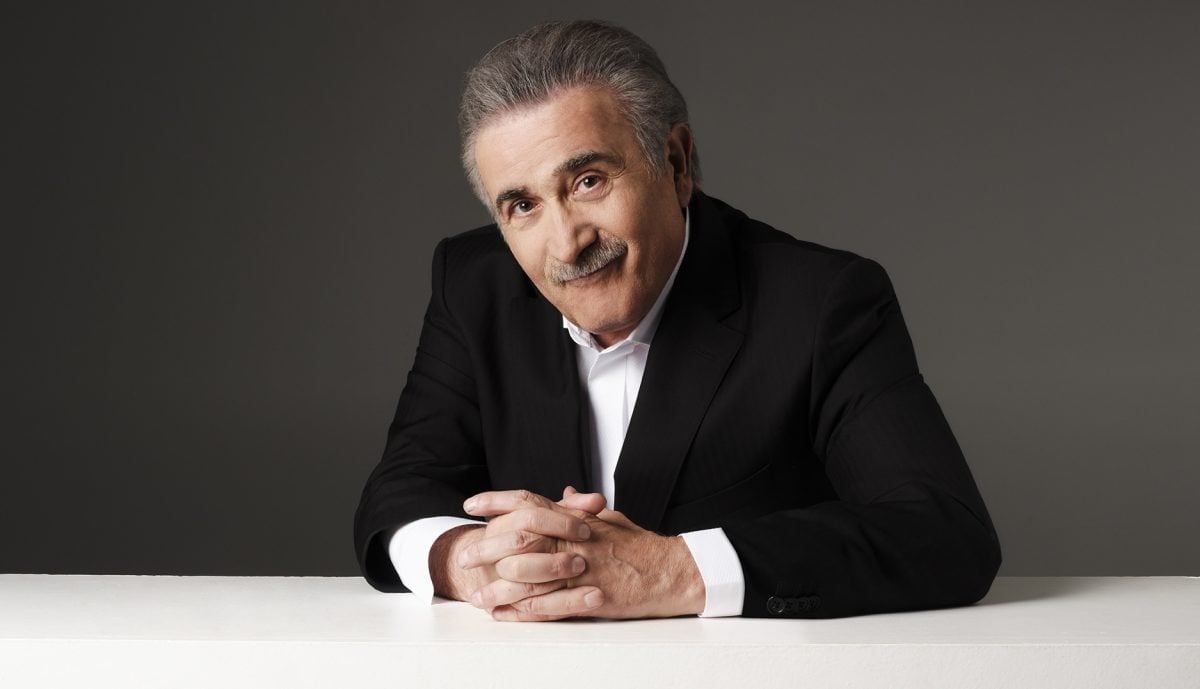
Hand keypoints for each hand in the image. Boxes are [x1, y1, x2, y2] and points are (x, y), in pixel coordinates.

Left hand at [463, 488, 705, 620]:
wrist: (670, 569)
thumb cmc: (639, 545)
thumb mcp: (609, 518)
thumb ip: (580, 508)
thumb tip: (563, 493)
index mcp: (575, 519)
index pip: (528, 503)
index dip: (496, 501)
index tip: (472, 505)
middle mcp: (574, 540)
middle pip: (518, 540)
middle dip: (487, 550)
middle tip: (465, 557)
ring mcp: (581, 569)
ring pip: (528, 577)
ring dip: (498, 588)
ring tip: (477, 595)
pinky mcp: (590, 597)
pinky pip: (549, 606)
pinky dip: (522, 611)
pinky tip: (505, 614)